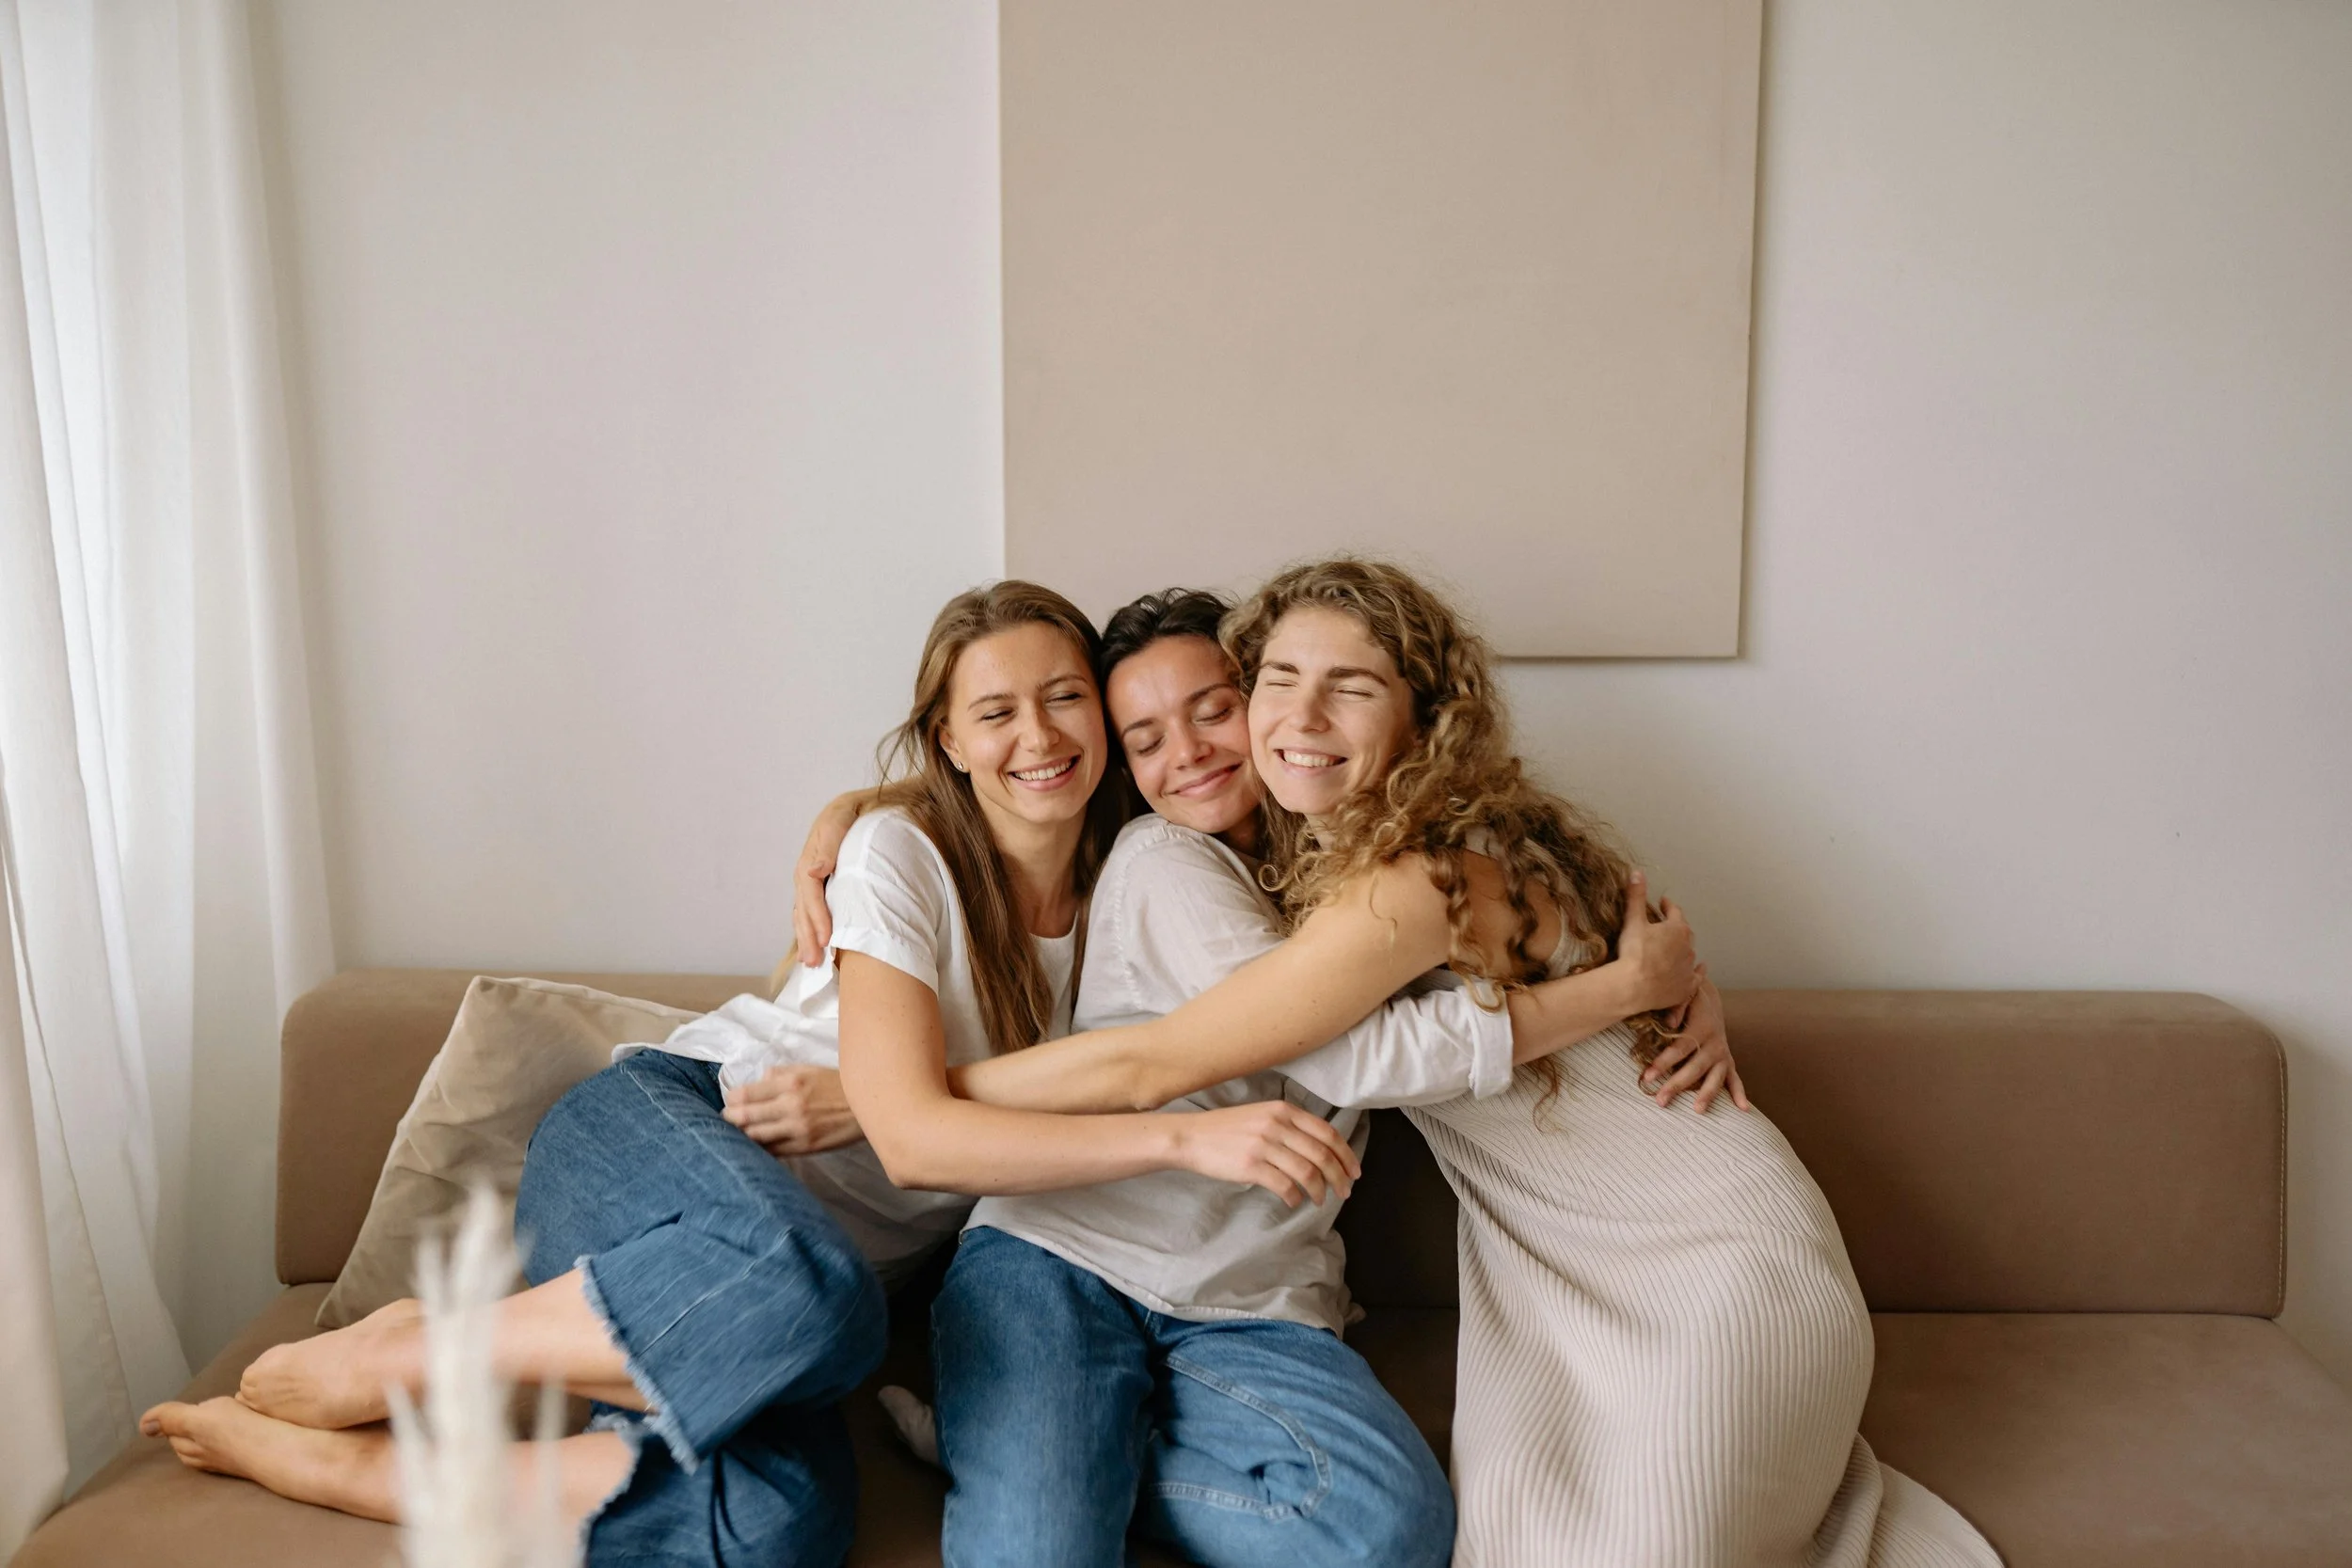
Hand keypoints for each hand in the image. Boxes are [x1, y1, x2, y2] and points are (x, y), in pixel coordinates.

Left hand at [723, 1064, 863, 1154]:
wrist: (868, 1108)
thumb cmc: (837, 1085)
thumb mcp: (809, 1069)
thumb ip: (780, 1073)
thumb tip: (757, 1081)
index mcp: (790, 1083)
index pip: (746, 1094)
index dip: (732, 1100)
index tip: (730, 1102)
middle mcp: (791, 1106)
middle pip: (746, 1117)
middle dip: (730, 1120)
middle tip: (726, 1121)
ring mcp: (797, 1129)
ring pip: (756, 1137)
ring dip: (742, 1137)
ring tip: (737, 1135)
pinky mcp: (805, 1147)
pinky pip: (774, 1151)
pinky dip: (761, 1150)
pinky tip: (756, 1147)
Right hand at [792, 793, 867, 968]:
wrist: (860, 806)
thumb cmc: (854, 812)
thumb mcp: (841, 818)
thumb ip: (829, 843)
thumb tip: (814, 870)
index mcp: (811, 859)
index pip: (810, 894)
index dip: (817, 918)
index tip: (827, 940)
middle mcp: (807, 874)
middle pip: (803, 910)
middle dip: (808, 938)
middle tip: (814, 963)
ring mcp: (812, 883)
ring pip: (804, 915)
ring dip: (806, 940)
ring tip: (811, 965)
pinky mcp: (821, 888)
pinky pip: (811, 913)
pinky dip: (810, 932)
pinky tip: (814, 950)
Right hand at [1166, 1102, 1361, 1207]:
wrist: (1191, 1137)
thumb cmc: (1226, 1129)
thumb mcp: (1261, 1115)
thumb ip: (1289, 1125)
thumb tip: (1319, 1150)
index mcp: (1283, 1110)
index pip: (1327, 1133)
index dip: (1346, 1154)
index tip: (1354, 1171)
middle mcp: (1277, 1124)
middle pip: (1322, 1154)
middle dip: (1339, 1177)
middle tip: (1344, 1192)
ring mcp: (1264, 1144)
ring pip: (1307, 1171)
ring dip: (1320, 1190)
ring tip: (1320, 1200)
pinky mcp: (1251, 1165)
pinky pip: (1285, 1185)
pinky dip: (1295, 1197)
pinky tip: (1295, 1201)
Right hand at [1613, 871, 1696, 1013]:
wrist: (1634, 987)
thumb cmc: (1633, 952)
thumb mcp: (1633, 921)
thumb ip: (1636, 896)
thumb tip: (1637, 872)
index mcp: (1677, 928)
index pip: (1674, 911)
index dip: (1667, 906)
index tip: (1662, 903)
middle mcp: (1688, 947)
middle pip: (1685, 932)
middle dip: (1676, 927)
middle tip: (1666, 926)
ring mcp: (1689, 968)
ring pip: (1690, 953)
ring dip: (1682, 949)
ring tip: (1673, 949)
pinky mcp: (1687, 987)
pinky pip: (1697, 977)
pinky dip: (1698, 971)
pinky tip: (1700, 969)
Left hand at [1638, 968, 1749, 1112]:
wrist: (1709, 1001)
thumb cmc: (1689, 1001)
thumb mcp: (1684, 996)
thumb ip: (1676, 1006)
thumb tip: (1669, 1023)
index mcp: (1702, 1027)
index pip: (1680, 1049)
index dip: (1663, 1062)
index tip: (1647, 1076)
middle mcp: (1715, 1043)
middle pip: (1695, 1068)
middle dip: (1677, 1085)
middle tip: (1660, 1101)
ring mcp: (1723, 1054)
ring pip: (1716, 1077)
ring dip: (1707, 1095)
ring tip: (1697, 1111)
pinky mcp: (1728, 1061)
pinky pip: (1735, 1079)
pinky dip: (1739, 1093)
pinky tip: (1743, 1109)